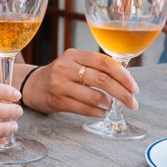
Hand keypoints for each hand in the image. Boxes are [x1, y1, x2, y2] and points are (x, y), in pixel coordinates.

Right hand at [23, 48, 138, 115]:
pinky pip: (84, 109)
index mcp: (75, 55)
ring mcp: (60, 84)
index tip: (134, 88)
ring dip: (109, 103)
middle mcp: (66, 67)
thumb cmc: (60, 75)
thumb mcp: (74, 63)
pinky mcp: (57, 100)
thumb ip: (96, 67)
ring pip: (94, 96)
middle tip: (133, 103)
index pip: (105, 62)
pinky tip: (102, 112)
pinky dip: (98, 112)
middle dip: (122, 93)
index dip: (124, 76)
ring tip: (112, 106)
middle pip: (102, 79)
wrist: (31, 85)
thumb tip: (126, 77)